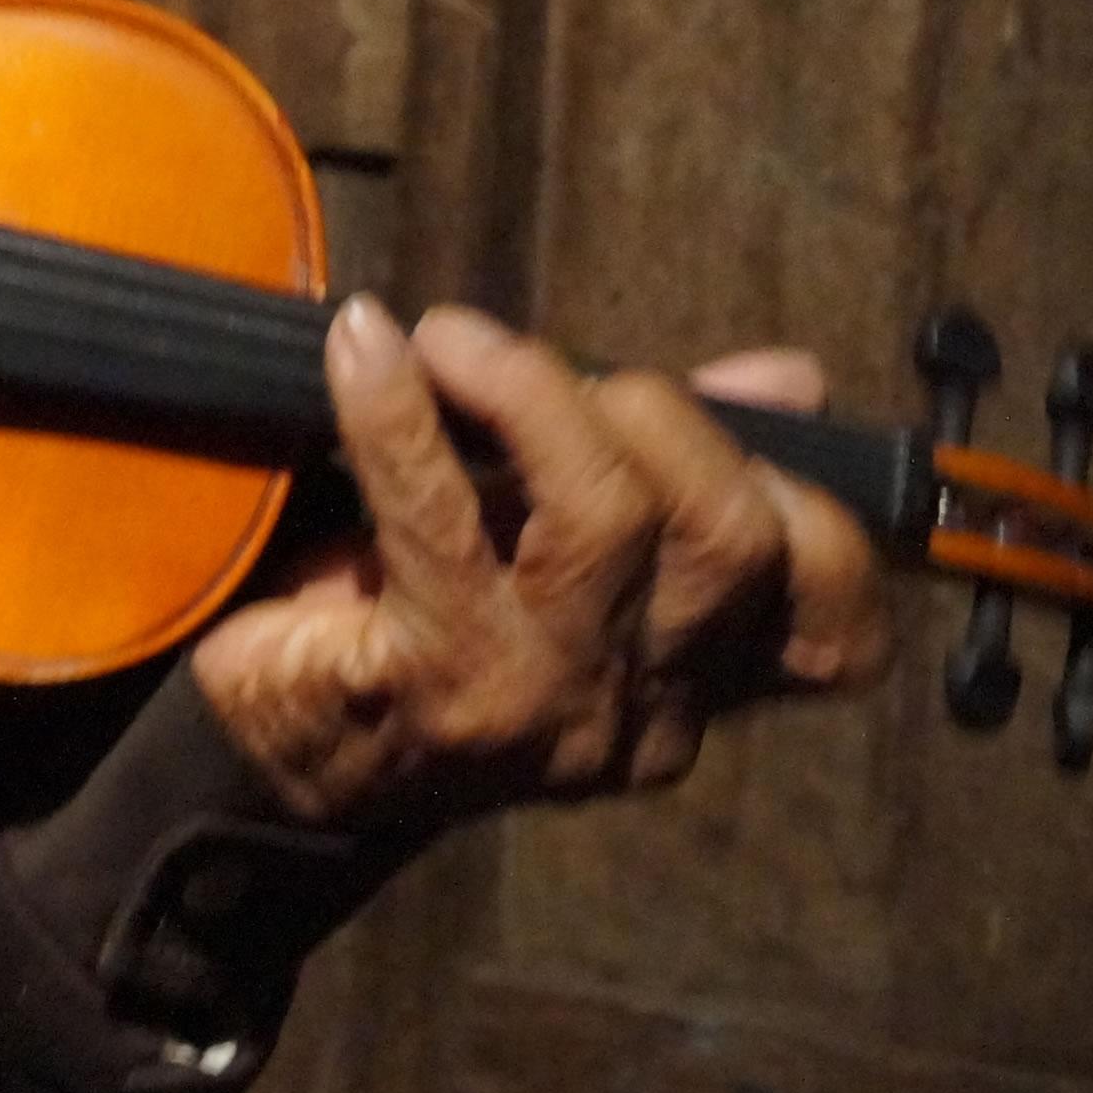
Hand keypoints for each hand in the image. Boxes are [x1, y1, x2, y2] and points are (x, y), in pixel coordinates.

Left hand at [188, 297, 891, 832]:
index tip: (732, 433)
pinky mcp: (423, 685)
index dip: (818, 519)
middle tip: (536, 367)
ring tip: (452, 343)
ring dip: (532, 393)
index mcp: (691, 687)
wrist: (259, 749)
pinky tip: (366, 347)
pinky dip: (397, 410)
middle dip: (655, 412)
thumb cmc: (417, 620)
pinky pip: (434, 516)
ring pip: (607, 519)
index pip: (833, 633)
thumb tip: (788, 378)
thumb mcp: (554, 543)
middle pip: (729, 541)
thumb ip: (671, 463)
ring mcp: (536, 707)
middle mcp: (636, 715)